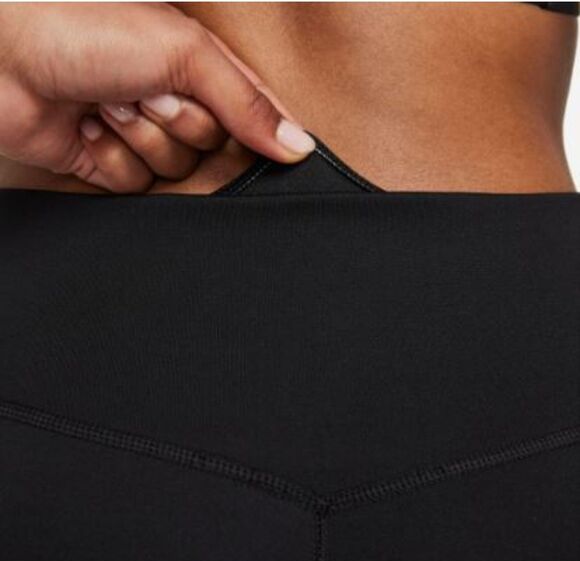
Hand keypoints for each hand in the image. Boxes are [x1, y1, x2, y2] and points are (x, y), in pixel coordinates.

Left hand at [0, 3, 314, 192]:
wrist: (0, 53)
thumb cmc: (84, 28)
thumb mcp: (184, 53)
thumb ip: (246, 102)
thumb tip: (298, 144)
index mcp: (200, 70)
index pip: (255, 115)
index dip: (262, 133)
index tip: (271, 145)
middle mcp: (176, 105)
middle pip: (212, 151)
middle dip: (178, 124)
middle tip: (144, 92)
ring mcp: (143, 136)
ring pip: (173, 172)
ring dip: (139, 139)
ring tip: (107, 103)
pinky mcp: (111, 163)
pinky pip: (134, 187)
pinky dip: (110, 159)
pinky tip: (87, 129)